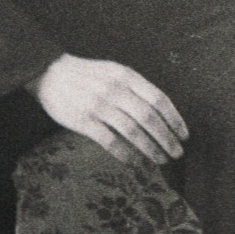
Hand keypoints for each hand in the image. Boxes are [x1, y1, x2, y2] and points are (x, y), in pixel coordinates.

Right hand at [26, 54, 186, 165]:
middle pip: (149, 118)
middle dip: (167, 139)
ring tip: (161, 160)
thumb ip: (136, 87)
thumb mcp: (114, 71)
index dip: (175, 119)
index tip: (184, 135)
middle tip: (177, 153)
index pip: (159, 99)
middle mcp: (115, 90)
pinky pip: (110, 141)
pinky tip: (135, 162)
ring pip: (133, 132)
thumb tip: (161, 112)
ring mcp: (99, 105)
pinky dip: (125, 154)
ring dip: (150, 149)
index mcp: (126, 76)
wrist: (50, 73)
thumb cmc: (88, 75)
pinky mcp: (83, 120)